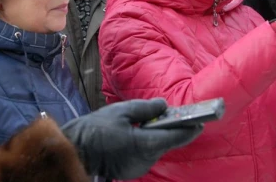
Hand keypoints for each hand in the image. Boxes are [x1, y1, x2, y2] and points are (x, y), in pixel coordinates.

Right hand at [61, 98, 202, 179]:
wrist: (73, 152)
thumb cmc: (94, 131)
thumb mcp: (121, 112)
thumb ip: (146, 109)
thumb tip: (164, 106)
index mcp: (145, 144)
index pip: (177, 137)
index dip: (191, 128)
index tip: (202, 120)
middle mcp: (146, 159)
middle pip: (168, 142)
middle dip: (174, 129)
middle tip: (179, 114)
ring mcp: (139, 167)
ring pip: (157, 148)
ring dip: (160, 135)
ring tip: (160, 120)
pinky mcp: (132, 169)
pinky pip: (147, 153)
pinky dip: (149, 142)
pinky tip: (143, 131)